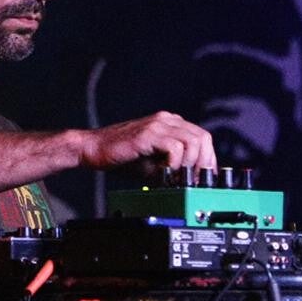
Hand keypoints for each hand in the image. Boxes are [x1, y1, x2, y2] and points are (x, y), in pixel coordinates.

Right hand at [79, 111, 216, 170]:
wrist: (93, 149)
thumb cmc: (122, 158)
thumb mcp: (154, 163)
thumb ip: (174, 165)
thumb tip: (194, 180)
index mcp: (170, 124)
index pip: (203, 138)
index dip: (208, 160)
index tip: (203, 178)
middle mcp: (167, 120)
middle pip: (203, 138)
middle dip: (203, 163)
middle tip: (194, 180)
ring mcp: (158, 124)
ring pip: (194, 141)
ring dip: (190, 163)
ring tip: (179, 176)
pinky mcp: (148, 133)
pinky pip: (175, 147)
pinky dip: (175, 163)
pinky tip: (165, 172)